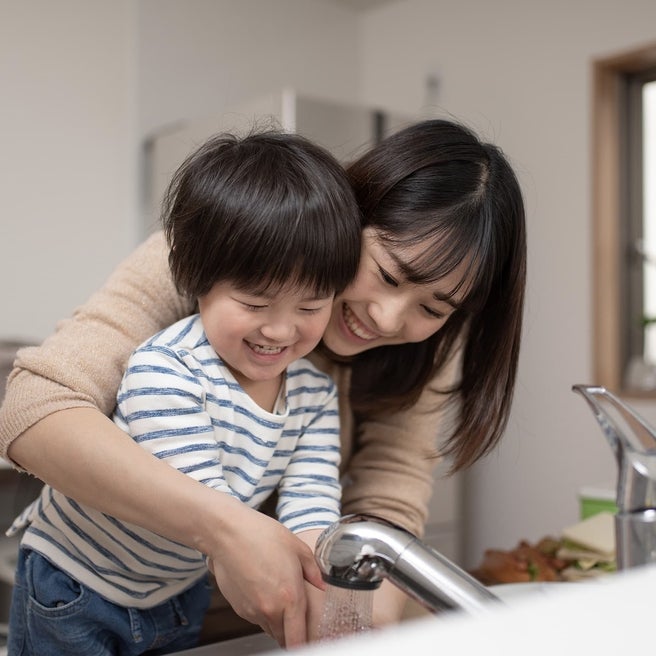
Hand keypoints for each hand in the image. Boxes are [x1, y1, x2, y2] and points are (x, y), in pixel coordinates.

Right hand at [204, 503, 324, 647]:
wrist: (228, 534)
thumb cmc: (262, 536)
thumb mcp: (297, 547)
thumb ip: (314, 571)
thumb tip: (323, 585)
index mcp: (290, 597)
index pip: (299, 639)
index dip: (306, 644)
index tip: (311, 641)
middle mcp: (271, 609)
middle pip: (285, 638)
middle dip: (292, 631)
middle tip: (296, 616)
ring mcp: (253, 611)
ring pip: (270, 629)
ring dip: (277, 622)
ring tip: (278, 596)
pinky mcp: (239, 608)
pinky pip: (256, 619)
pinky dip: (262, 612)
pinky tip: (263, 590)